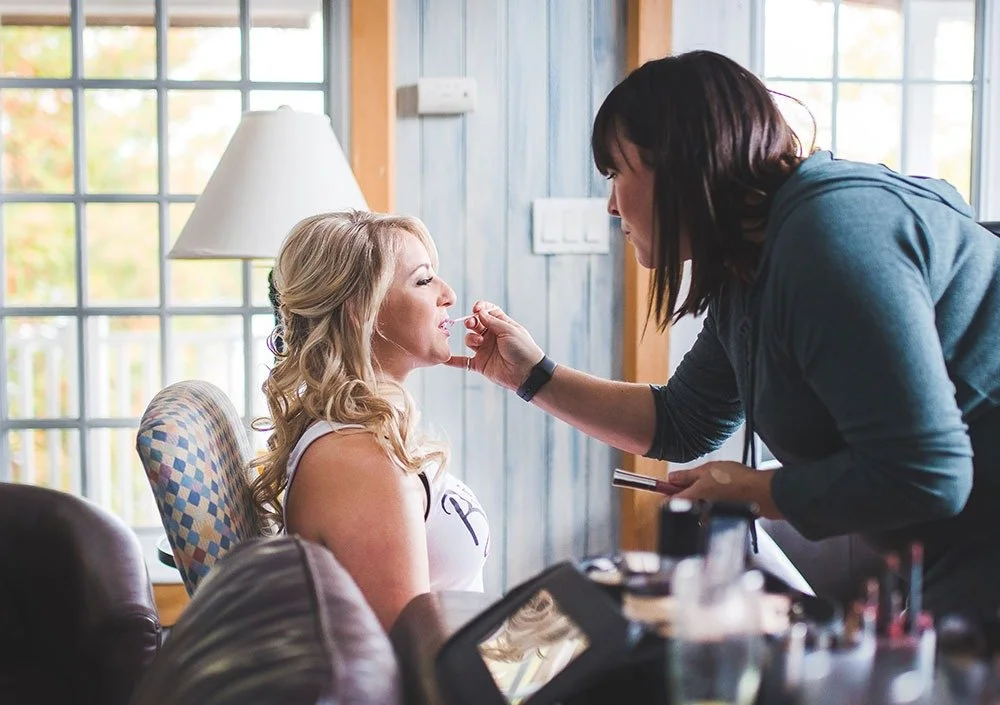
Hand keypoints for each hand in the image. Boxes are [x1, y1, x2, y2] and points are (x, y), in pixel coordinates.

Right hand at [445, 300, 544, 391]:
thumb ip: (492, 321)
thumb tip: (479, 311)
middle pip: (475, 324)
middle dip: (471, 322)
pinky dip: (453, 360)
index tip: (476, 309)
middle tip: (471, 324)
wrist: (527, 373)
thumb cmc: (523, 349)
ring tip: (479, 342)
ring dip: (470, 338)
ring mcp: (485, 350)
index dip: (480, 308)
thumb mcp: (509, 330)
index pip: (487, 312)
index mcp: (501, 325)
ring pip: (469, 339)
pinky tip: (444, 358)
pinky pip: (463, 361)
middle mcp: (491, 336)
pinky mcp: (480, 364)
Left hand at [667, 461, 781, 519]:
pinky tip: (724, 493)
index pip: (667, 502)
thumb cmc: (737, 481)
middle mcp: (698, 513)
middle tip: (697, 480)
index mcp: (691, 499)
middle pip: (683, 505)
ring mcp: (710, 519)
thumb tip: (672, 478)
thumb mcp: (706, 470)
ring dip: (701, 498)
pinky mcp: (722, 520)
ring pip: (698, 508)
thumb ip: (686, 476)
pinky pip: (711, 511)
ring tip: (715, 485)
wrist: (761, 493)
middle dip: (687, 493)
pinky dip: (713, 503)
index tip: (668, 486)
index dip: (666, 492)